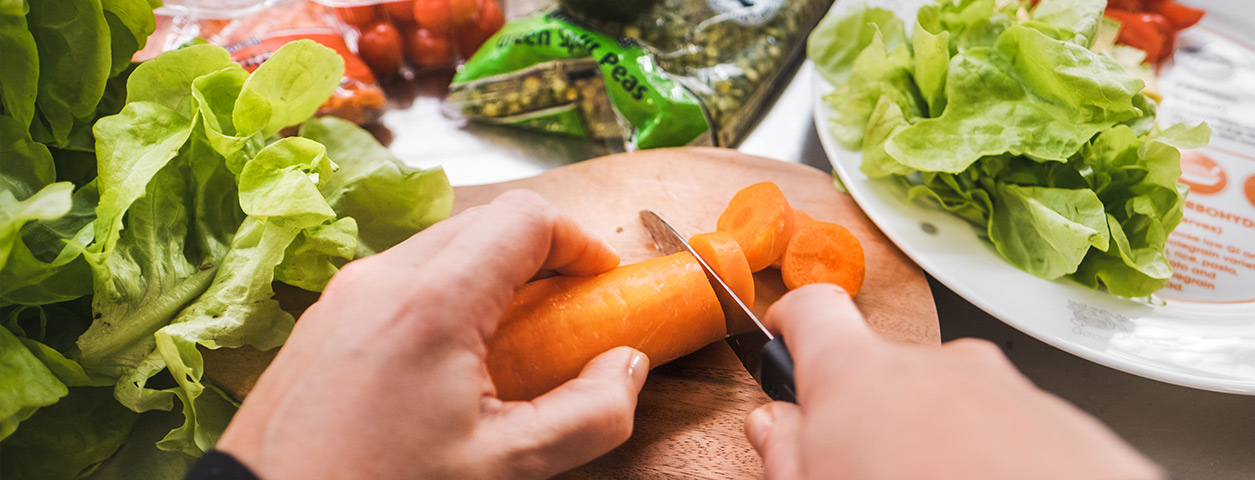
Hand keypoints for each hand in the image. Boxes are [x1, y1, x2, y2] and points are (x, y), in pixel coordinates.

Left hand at [217, 190, 648, 478]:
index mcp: (431, 302)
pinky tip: (449, 363)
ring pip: (437, 248)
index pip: (524, 218)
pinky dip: (441, 297)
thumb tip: (627, 367)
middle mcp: (380, 280)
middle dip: (537, 258)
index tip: (600, 282)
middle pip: (482, 224)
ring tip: (510, 343)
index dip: (577, 242)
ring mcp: (341, 296)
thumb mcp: (505, 469)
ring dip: (488, 276)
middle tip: (567, 313)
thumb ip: (589, 415)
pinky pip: (396, 280)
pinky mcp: (319, 322)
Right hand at [745, 284, 1162, 479]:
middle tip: (870, 469)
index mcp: (859, 376)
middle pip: (887, 373)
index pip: (814, 310)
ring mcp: (1005, 389)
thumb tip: (774, 426)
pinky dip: (999, 459)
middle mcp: (937, 364)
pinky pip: (1014, 430)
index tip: (785, 341)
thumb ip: (788, 452)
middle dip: (876, 418)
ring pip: (955, 406)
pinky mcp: (1063, 421)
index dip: (793, 325)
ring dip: (942, 443)